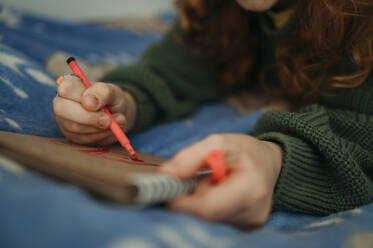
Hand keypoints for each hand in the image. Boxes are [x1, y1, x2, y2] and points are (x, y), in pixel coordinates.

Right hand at [53, 76, 136, 144]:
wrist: (118, 114)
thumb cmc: (112, 100)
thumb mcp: (113, 92)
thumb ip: (102, 92)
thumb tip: (88, 102)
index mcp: (70, 86)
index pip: (67, 88)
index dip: (82, 97)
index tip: (101, 105)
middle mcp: (62, 102)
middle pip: (62, 110)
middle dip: (89, 117)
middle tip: (108, 120)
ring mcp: (64, 120)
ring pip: (75, 127)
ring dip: (99, 128)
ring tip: (115, 122)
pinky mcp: (71, 135)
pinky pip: (83, 138)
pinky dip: (100, 135)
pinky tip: (110, 129)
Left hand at [159, 134, 282, 227]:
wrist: (269, 164)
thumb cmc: (246, 152)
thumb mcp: (219, 142)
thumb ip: (191, 156)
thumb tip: (166, 175)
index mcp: (251, 189)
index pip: (209, 208)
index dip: (183, 203)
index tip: (165, 193)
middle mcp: (253, 214)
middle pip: (206, 215)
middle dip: (191, 199)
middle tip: (193, 179)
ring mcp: (250, 224)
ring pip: (209, 218)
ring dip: (201, 202)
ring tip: (212, 183)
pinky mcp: (245, 228)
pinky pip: (216, 220)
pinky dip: (209, 206)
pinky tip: (217, 194)